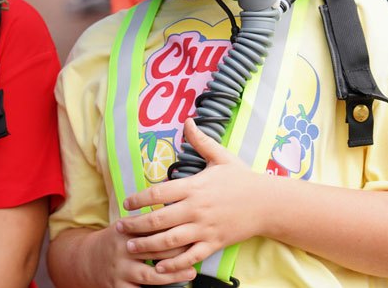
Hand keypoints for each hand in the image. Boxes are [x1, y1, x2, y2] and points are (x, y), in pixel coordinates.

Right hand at [87, 224, 196, 286]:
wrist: (86, 260)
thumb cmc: (115, 242)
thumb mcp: (125, 227)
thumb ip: (145, 224)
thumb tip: (176, 214)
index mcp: (125, 231)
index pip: (152, 228)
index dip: (173, 228)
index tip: (190, 228)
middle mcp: (122, 250)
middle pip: (153, 250)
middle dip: (177, 251)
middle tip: (196, 250)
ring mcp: (120, 270)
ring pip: (149, 275)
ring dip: (172, 274)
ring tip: (190, 272)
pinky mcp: (117, 287)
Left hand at [116, 118, 275, 273]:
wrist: (268, 203)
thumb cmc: (242, 178)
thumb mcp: (221, 157)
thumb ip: (201, 141)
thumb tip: (188, 120)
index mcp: (194, 186)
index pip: (159, 192)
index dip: (139, 198)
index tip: (126, 203)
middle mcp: (196, 208)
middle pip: (159, 218)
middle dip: (136, 224)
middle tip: (119, 227)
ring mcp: (204, 228)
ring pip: (170, 240)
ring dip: (147, 245)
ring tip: (130, 246)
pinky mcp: (214, 244)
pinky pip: (190, 257)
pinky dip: (173, 264)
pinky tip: (158, 268)